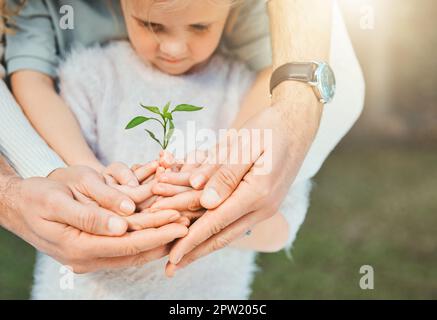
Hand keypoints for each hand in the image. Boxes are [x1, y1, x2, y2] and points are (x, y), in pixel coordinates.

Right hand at [0, 171, 187, 273]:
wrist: (19, 205)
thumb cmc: (37, 197)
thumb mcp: (58, 200)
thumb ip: (89, 215)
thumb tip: (121, 226)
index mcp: (80, 247)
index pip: (128, 244)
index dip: (157, 233)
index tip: (180, 222)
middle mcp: (88, 256)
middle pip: (136, 250)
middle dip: (164, 236)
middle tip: (189, 222)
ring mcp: (92, 254)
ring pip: (133, 249)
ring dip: (158, 237)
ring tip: (182, 223)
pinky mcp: (95, 247)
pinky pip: (125, 245)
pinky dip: (144, 235)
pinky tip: (160, 226)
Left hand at [165, 103, 318, 275]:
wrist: (297, 124)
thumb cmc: (270, 128)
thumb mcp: (246, 145)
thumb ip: (225, 173)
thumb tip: (206, 202)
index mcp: (258, 193)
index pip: (216, 222)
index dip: (192, 240)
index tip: (172, 257)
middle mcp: (262, 206)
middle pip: (221, 235)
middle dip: (194, 251)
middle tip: (172, 268)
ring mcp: (263, 206)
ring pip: (227, 230)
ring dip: (203, 243)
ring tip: (182, 256)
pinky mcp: (261, 202)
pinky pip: (234, 219)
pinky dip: (215, 227)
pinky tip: (202, 232)